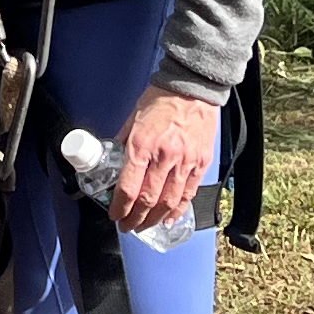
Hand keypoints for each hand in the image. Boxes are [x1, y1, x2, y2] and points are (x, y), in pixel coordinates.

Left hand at [113, 89, 220, 234]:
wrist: (193, 87)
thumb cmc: (161, 99)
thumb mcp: (133, 118)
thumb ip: (123, 142)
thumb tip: (113, 161)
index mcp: (142, 145)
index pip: (129, 187)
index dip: (120, 208)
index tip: (115, 216)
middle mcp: (164, 156)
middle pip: (149, 200)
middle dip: (136, 219)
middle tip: (128, 226)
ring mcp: (185, 161)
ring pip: (169, 202)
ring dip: (156, 219)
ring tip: (146, 226)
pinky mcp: (201, 162)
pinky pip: (189, 194)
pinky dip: (179, 210)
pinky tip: (169, 218)